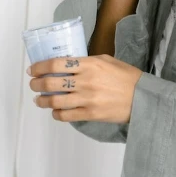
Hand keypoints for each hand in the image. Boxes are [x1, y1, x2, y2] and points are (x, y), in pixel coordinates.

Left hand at [28, 55, 143, 123]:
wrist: (142, 97)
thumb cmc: (126, 77)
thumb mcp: (106, 60)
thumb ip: (86, 61)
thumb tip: (66, 63)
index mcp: (89, 64)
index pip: (56, 64)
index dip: (40, 67)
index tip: (33, 69)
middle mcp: (85, 81)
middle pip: (51, 82)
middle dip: (37, 83)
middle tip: (33, 84)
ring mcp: (87, 99)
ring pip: (55, 101)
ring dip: (42, 100)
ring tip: (38, 99)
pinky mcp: (90, 114)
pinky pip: (66, 115)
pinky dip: (56, 113)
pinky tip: (54, 111)